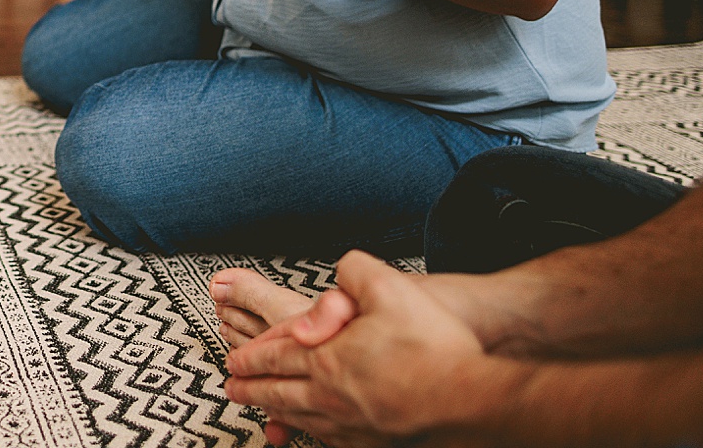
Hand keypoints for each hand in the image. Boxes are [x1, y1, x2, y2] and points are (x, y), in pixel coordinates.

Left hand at [226, 251, 492, 447]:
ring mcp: (351, 424)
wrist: (471, 399)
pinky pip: (329, 439)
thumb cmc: (433, 346)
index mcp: (325, 357)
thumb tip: (335, 277)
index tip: (231, 361)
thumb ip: (353, 272)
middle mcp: (330, 395)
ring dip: (275, 411)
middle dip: (251, 387)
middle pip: (278, 391)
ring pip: (301, 417)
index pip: (275, 356)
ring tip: (262, 410)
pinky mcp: (374, 441)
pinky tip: (313, 431)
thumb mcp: (388, 286)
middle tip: (231, 387)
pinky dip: (311, 433)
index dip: (251, 357)